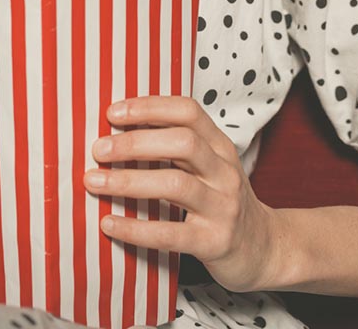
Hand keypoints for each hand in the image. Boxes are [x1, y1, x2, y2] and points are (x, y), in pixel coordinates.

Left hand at [83, 95, 284, 292]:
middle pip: (183, 142)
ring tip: (94, 181)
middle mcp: (225, 172)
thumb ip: (174, 148)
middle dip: (135, 142)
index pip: (188, 111)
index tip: (113, 113)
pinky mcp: (214, 242)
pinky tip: (109, 224)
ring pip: (176, 184)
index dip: (149, 107)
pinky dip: (135, 228)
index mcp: (220, 147)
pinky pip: (171, 233)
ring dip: (128, 181)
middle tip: (98, 149)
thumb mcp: (208, 167)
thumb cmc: (221, 202)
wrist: (264, 250)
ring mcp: (223, 207)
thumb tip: (115, 131)